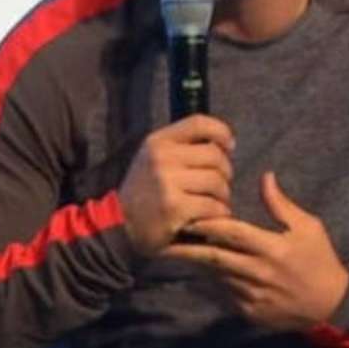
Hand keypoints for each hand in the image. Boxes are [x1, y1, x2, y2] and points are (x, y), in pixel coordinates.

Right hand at [119, 114, 234, 255]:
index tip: (228, 147)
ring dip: (222, 196)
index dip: (222, 132)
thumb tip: (223, 143)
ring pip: (218, 183)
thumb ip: (181, 147)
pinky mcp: (175, 207)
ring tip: (212, 203)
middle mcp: (161, 158)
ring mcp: (167, 182)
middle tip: (217, 187)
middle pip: (215, 156)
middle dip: (225, 173)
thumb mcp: (152, 159)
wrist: (120, 224)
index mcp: (157, 142)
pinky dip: (218, 213)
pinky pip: (214, 206)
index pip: (199, 123)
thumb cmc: (144, 191)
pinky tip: (208, 217)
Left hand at [163, 171, 348, 330]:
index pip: (232, 233)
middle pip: (214, 256)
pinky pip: (223, 294)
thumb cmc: (320, 260)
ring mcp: (253, 295)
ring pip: (215, 275)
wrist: (333, 306)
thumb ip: (281, 205)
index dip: (207, 223)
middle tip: (165, 234)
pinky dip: (210, 282)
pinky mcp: (249, 312)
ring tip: (172, 249)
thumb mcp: (308, 228)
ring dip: (196, 263)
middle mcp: (259, 273)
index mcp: (273, 249)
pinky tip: (195, 272)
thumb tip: (264, 176)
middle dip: (188, 246)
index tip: (187, 214)